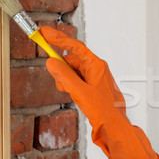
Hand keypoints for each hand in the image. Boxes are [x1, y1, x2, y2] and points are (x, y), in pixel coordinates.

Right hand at [41, 26, 158, 158]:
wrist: (114, 126)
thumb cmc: (104, 110)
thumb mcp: (80, 92)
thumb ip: (64, 76)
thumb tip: (51, 62)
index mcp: (96, 65)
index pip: (75, 46)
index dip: (58, 38)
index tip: (43, 32)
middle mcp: (96, 68)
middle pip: (70, 61)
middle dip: (61, 71)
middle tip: (62, 84)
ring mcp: (94, 77)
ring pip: (71, 72)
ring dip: (66, 81)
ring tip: (73, 94)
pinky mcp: (92, 86)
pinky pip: (75, 81)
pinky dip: (70, 87)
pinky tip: (76, 97)